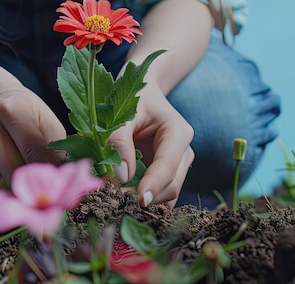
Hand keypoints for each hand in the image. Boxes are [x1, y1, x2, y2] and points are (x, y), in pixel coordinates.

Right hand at [0, 87, 66, 196]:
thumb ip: (57, 149)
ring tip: (30, 182)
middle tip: (48, 190)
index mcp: (10, 110)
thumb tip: (63, 181)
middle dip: (34, 185)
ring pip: (1, 185)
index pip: (34, 151)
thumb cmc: (28, 115)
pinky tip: (12, 178)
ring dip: (19, 190)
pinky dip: (4, 192)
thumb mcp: (47, 121)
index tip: (62, 186)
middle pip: (15, 172)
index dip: (51, 173)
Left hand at [108, 83, 194, 207]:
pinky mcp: (167, 173)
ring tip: (115, 199)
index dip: (153, 186)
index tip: (138, 201)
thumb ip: (118, 142)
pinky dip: (143, 198)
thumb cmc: (130, 98)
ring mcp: (177, 165)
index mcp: (178, 133)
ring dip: (143, 201)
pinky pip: (158, 193)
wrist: (141, 93)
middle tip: (112, 201)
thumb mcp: (121, 113)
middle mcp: (183, 152)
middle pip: (171, 186)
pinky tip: (122, 196)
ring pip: (167, 194)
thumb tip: (120, 177)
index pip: (167, 167)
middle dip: (145, 198)